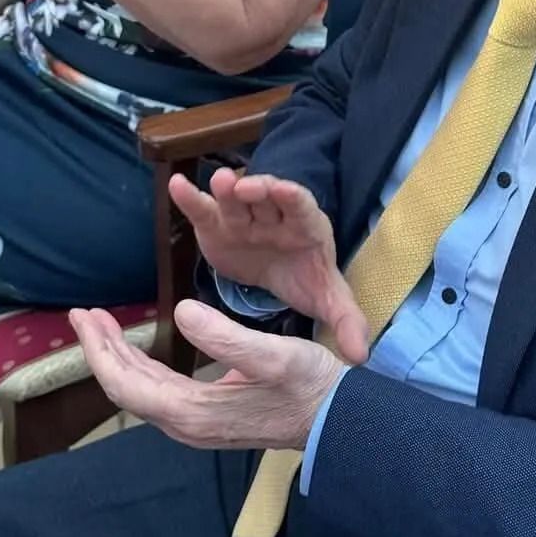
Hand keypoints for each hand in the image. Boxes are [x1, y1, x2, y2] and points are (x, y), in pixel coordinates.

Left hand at [72, 299, 344, 450]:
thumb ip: (226, 338)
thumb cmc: (310, 385)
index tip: (84, 317)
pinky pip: (158, 391)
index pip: (126, 385)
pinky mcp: (208, 415)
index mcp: (193, 413)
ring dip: (117, 356)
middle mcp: (186, 424)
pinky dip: (139, 365)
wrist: (339, 422)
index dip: (99, 351)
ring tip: (101, 325)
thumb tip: (182, 313)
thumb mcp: (274, 355)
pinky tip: (138, 348)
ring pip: (140, 390)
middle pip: (125, 388)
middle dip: (100, 350)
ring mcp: (196, 423)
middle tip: (83, 314)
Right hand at [170, 167, 368, 363]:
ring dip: (226, 189)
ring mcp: (243, 218)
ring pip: (234, 200)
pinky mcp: (216, 226)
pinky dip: (190, 198)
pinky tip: (176, 185)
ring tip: (218, 181)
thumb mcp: (326, 297)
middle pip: (265, 198)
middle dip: (256, 189)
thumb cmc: (305, 275)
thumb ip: (345, 319)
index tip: (283, 189)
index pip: (301, 207)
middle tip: (244, 186)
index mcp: (305, 226)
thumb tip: (360, 355)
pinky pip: (203, 210)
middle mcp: (273, 216)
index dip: (292, 197)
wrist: (280, 271)